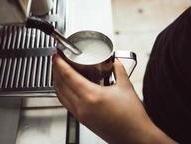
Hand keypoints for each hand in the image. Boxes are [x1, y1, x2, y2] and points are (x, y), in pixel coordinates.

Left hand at [52, 54, 175, 143]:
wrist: (134, 137)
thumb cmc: (132, 117)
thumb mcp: (126, 87)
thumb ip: (118, 70)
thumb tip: (114, 61)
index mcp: (91, 96)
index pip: (68, 76)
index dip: (59, 63)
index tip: (57, 55)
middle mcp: (82, 106)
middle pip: (60, 84)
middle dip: (56, 70)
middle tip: (57, 60)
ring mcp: (80, 114)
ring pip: (60, 95)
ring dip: (57, 81)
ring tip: (60, 71)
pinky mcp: (82, 120)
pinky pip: (66, 103)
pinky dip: (62, 93)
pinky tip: (67, 88)